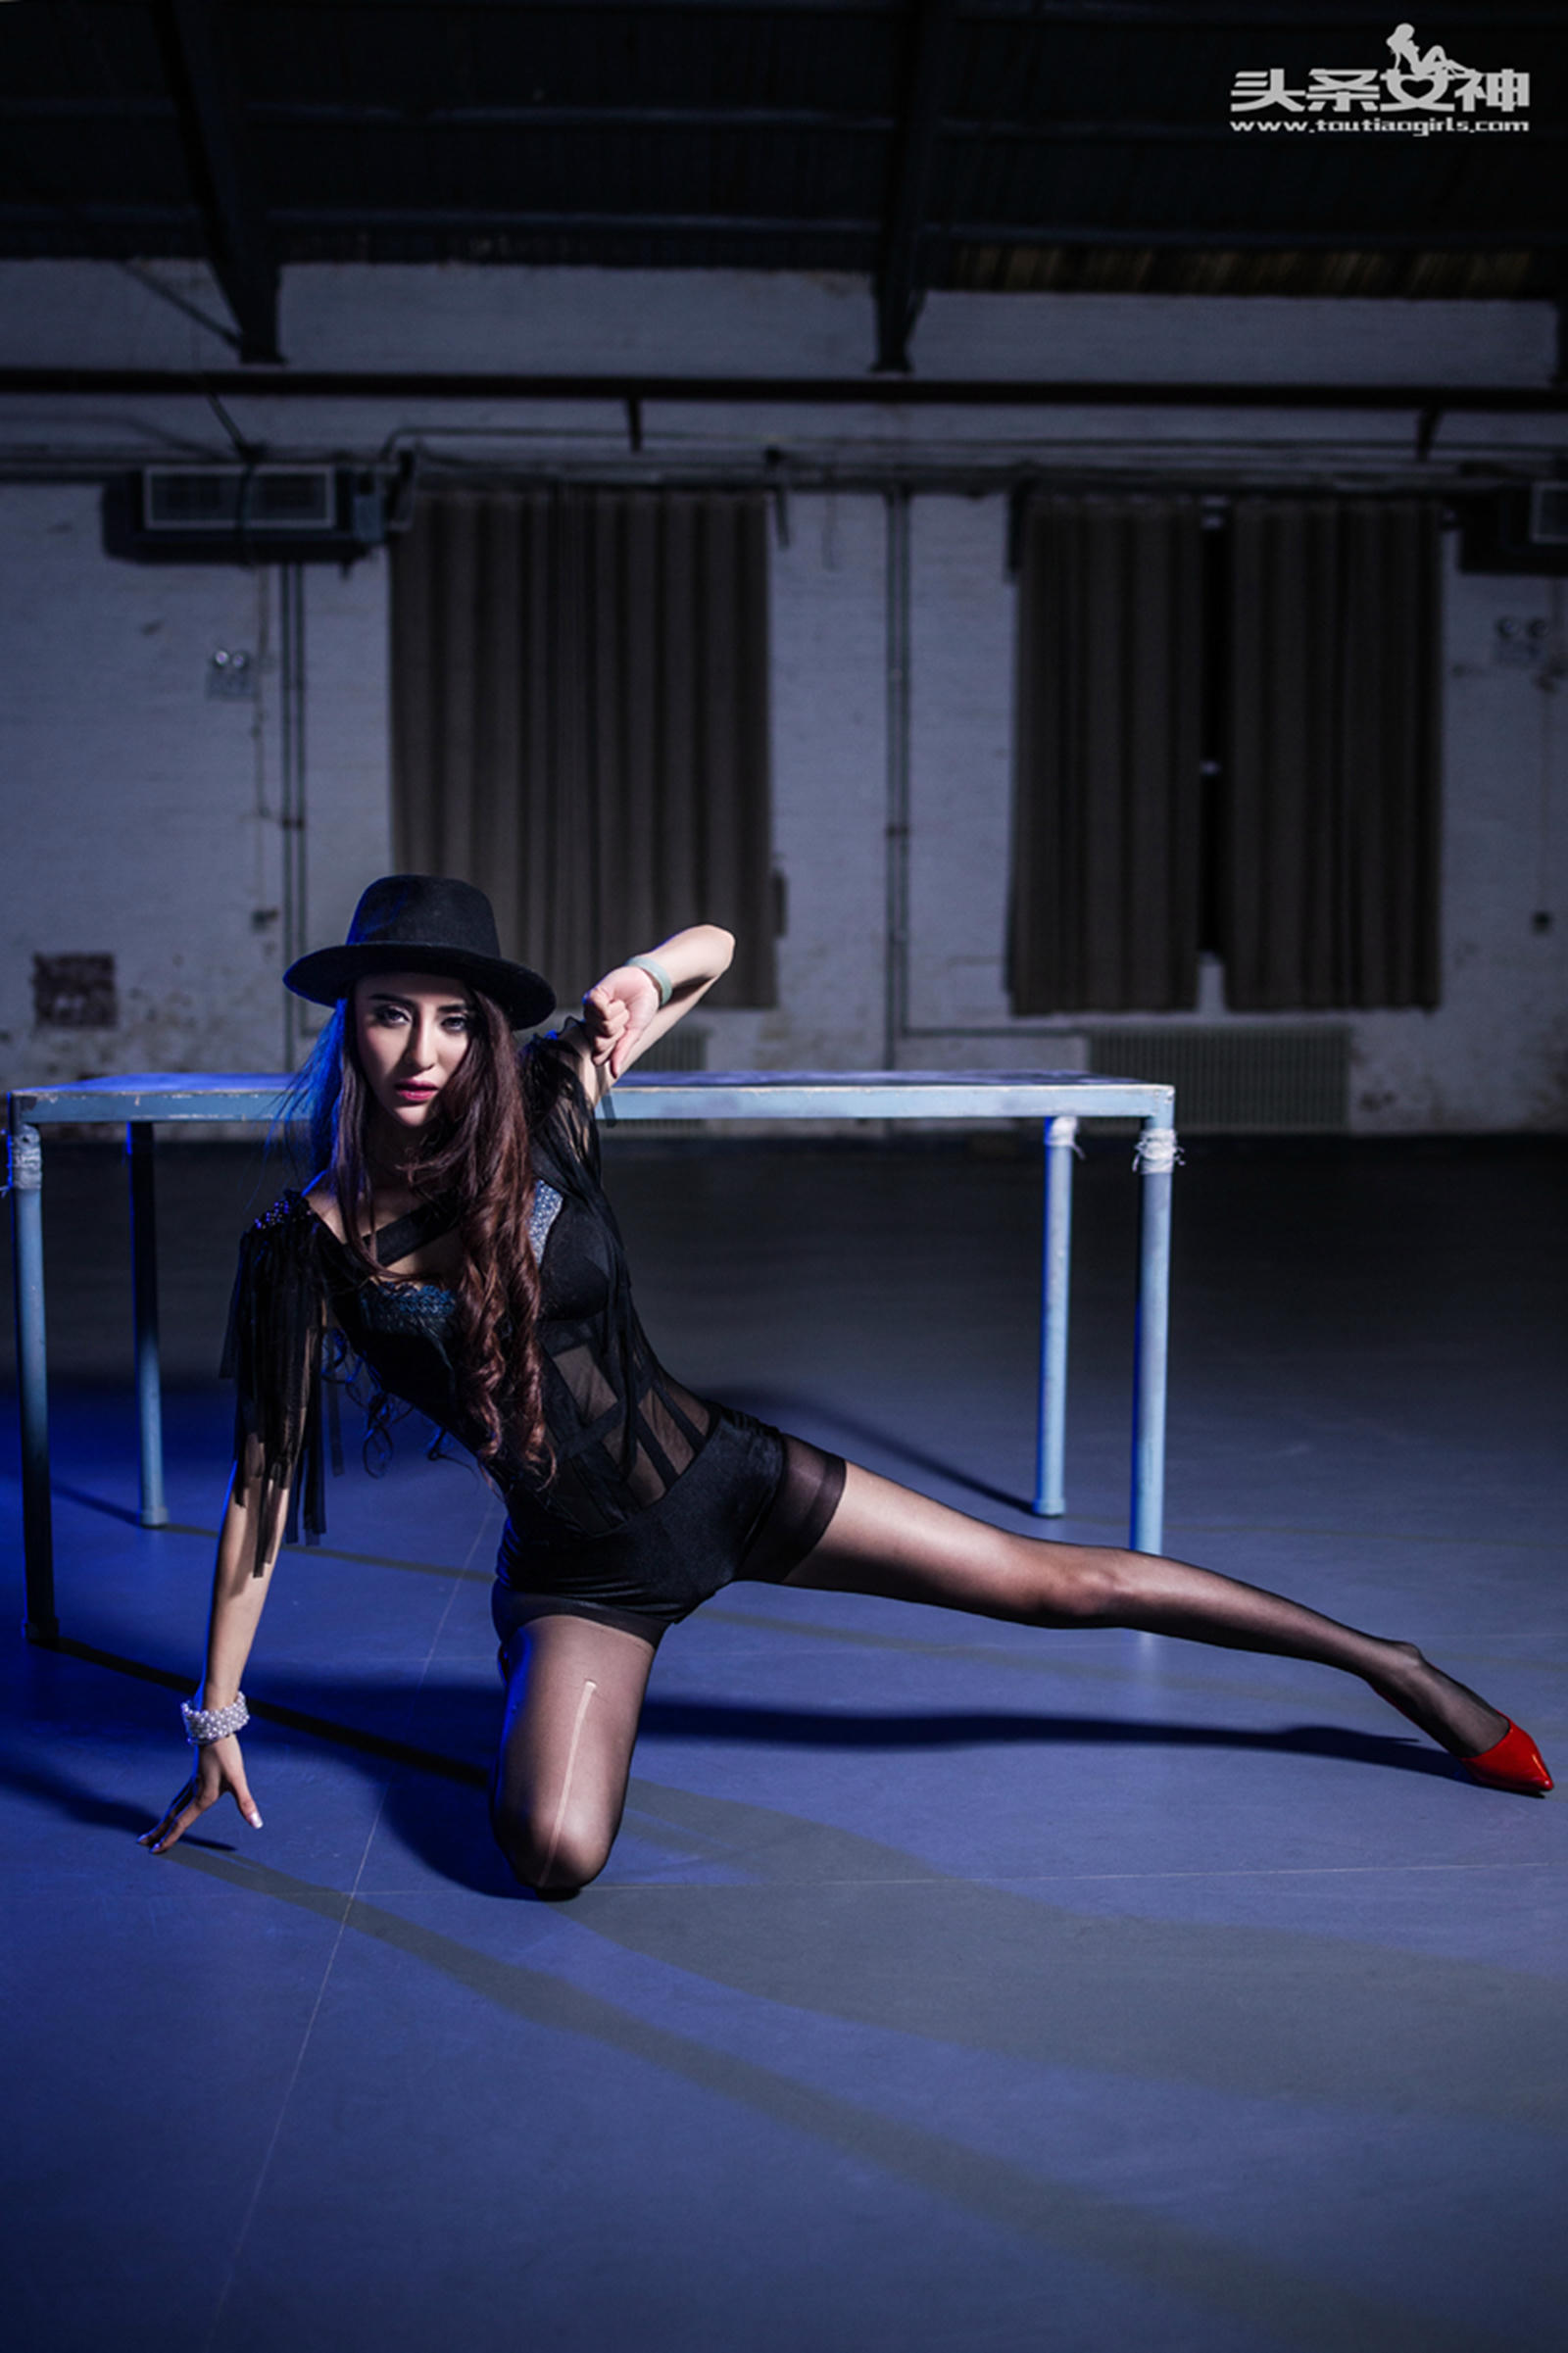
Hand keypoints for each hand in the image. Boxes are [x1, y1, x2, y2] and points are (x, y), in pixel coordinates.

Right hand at [138, 1734, 261, 1853]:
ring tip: (155, 1830)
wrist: (213, 1726)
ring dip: (163, 1820)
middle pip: (171, 1816)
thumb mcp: (238, 1779)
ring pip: (173, 1806)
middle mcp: (193, 1791)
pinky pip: (178, 1796)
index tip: (155, 1850)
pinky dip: (172, 1808)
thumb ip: (245, 1803)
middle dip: (157, 1831)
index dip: (169, 1838)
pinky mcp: (194, 1775)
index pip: (181, 1823)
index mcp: (201, 1797)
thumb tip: (256, 1823)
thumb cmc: (225, 1753)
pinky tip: (176, 1807)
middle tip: (142, 1843)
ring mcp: (192, 1782)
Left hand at [581, 966, 662, 1079]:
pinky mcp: (592, 996)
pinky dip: (614, 1005)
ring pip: (602, 1025)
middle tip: (623, 1020)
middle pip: (599, 1042)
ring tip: (621, 1007)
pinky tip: (615, 999)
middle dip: (618, 1031)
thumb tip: (614, 1073)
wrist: (647, 985)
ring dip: (619, 1015)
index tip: (623, 1036)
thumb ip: (621, 1052)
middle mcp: (591, 1026)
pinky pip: (600, 1009)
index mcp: (600, 1038)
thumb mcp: (634, 1035)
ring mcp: (590, 1011)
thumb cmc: (640, 1009)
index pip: (598, 1057)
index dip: (614, 1048)